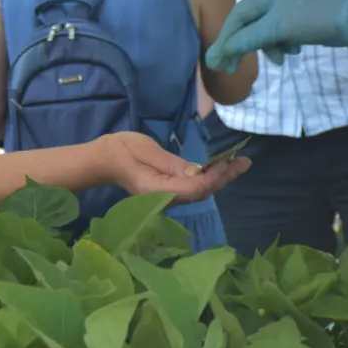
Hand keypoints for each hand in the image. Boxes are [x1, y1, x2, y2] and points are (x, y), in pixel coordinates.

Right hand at [103, 132, 248, 203]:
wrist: (104, 161)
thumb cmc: (120, 150)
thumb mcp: (145, 149)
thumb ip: (171, 163)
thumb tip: (198, 171)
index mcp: (155, 189)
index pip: (192, 188)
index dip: (211, 177)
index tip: (225, 161)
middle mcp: (163, 199)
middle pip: (200, 193)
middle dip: (224, 178)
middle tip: (244, 161)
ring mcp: (166, 198)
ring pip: (200, 192)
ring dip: (220, 178)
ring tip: (239, 163)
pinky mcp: (169, 193)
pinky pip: (193, 189)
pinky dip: (210, 178)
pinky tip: (221, 168)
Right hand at [205, 0, 347, 74]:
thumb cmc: (312, 20)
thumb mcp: (276, 30)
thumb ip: (246, 40)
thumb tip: (219, 52)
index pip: (237, 15)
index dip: (226, 38)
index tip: (217, 60)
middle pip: (250, 23)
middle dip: (244, 45)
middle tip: (233, 69)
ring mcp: (290, 6)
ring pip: (266, 30)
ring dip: (268, 47)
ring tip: (280, 60)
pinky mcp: (302, 17)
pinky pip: (282, 32)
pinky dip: (283, 44)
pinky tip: (293, 51)